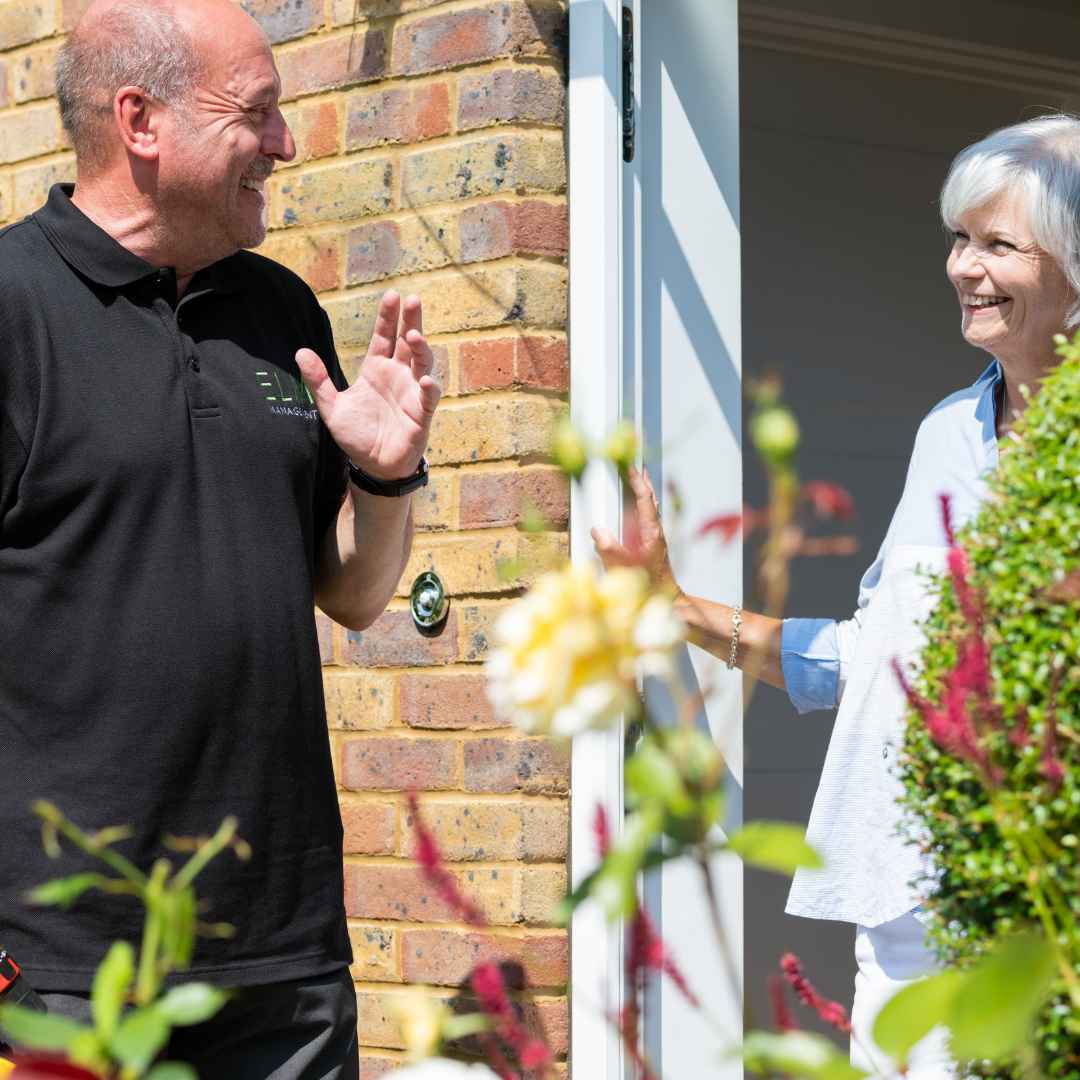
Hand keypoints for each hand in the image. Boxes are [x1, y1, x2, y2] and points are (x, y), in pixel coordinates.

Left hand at [296, 291, 440, 480]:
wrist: (373, 467)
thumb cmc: (356, 436)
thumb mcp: (331, 407)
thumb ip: (318, 380)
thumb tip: (299, 352)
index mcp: (377, 369)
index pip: (385, 337)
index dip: (388, 317)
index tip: (391, 296)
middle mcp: (398, 376)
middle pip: (408, 341)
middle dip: (412, 320)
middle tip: (413, 299)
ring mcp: (412, 393)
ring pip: (423, 363)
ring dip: (421, 348)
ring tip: (414, 335)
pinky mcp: (422, 414)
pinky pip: (429, 397)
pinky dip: (429, 387)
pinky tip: (423, 379)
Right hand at [590, 466, 678, 590]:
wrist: (665, 599)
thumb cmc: (645, 586)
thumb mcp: (622, 567)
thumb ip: (609, 549)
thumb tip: (597, 530)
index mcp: (651, 531)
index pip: (644, 499)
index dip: (637, 481)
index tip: (629, 466)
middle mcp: (655, 531)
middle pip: (650, 499)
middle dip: (643, 480)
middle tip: (637, 464)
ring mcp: (655, 537)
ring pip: (650, 507)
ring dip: (643, 491)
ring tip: (638, 478)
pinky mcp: (652, 544)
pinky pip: (647, 518)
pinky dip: (641, 506)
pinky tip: (636, 507)